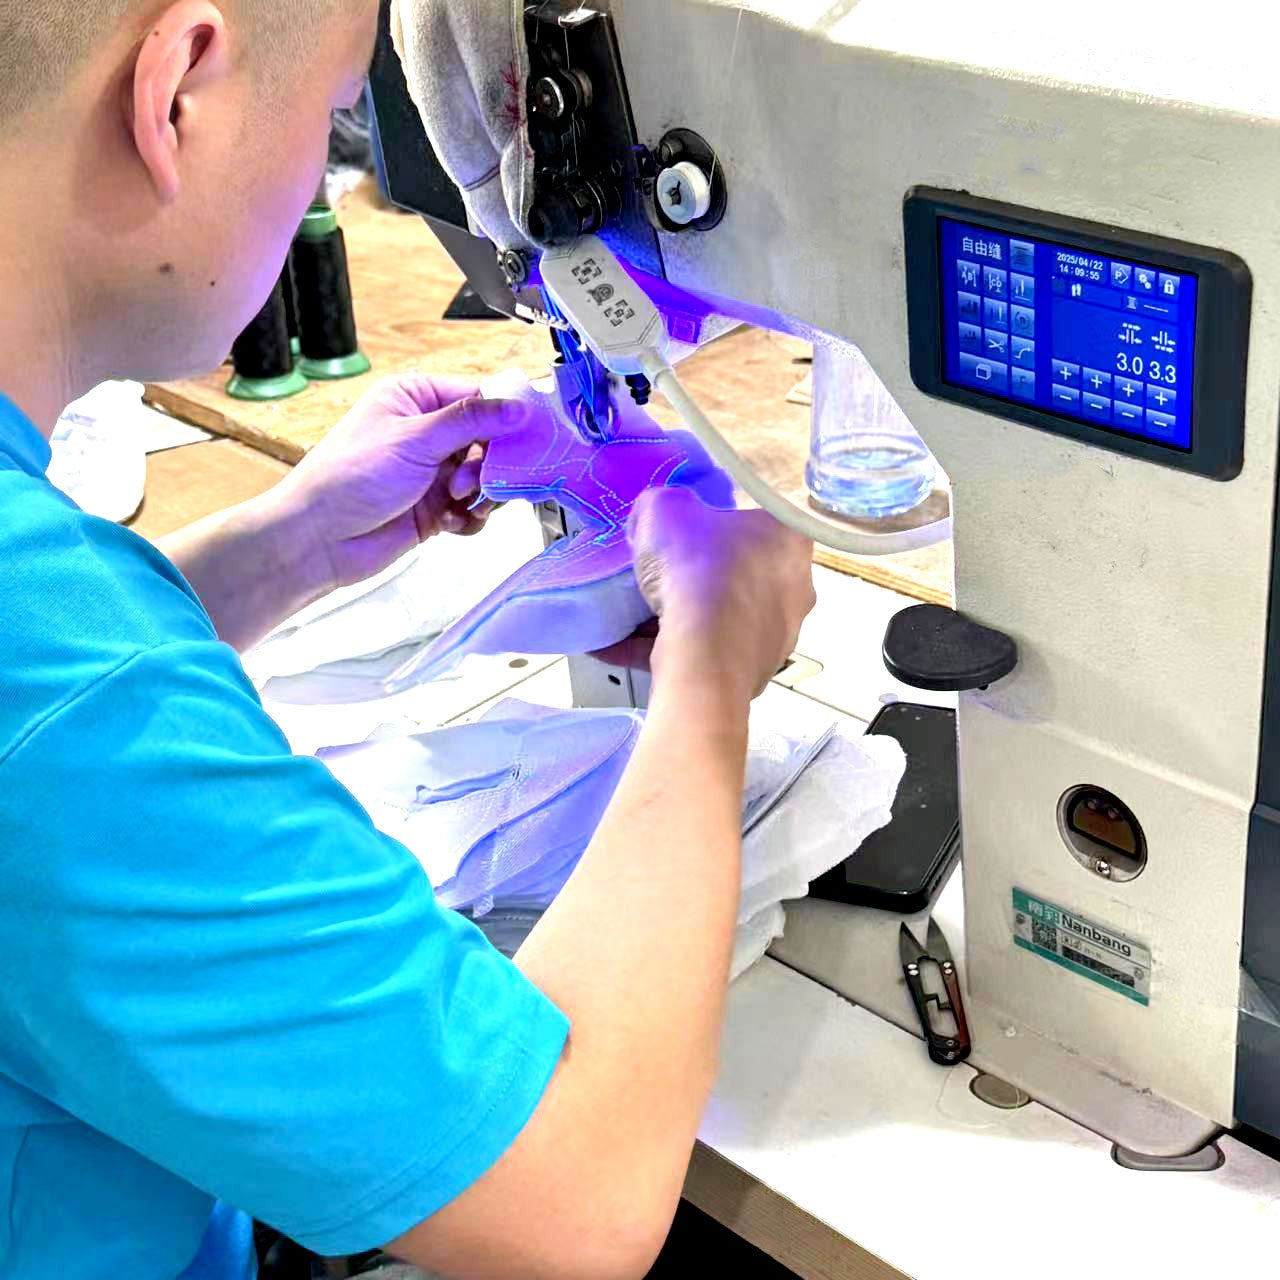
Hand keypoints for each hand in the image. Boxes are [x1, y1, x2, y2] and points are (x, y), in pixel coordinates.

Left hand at [273, 374, 530, 590]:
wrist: (320, 539)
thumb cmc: (349, 477)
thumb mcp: (414, 439)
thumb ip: (470, 421)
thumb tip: (516, 406)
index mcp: (415, 398)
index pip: (478, 397)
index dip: (504, 418)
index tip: (524, 437)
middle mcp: (427, 432)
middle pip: (489, 440)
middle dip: (488, 464)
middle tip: (472, 480)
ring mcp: (433, 471)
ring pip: (486, 477)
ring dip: (480, 493)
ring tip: (456, 502)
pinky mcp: (436, 507)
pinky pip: (474, 509)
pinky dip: (470, 518)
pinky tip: (450, 523)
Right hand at [619, 487, 815, 701]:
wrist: (703, 657)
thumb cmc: (697, 572)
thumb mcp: (665, 509)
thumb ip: (660, 503)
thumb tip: (652, 514)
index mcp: (789, 539)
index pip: (756, 520)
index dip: (716, 524)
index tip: (685, 532)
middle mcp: (795, 588)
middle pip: (737, 573)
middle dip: (696, 575)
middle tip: (659, 572)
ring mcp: (777, 635)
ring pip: (721, 619)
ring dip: (680, 618)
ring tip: (631, 616)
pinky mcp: (753, 672)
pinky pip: (704, 655)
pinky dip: (665, 650)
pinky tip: (619, 648)